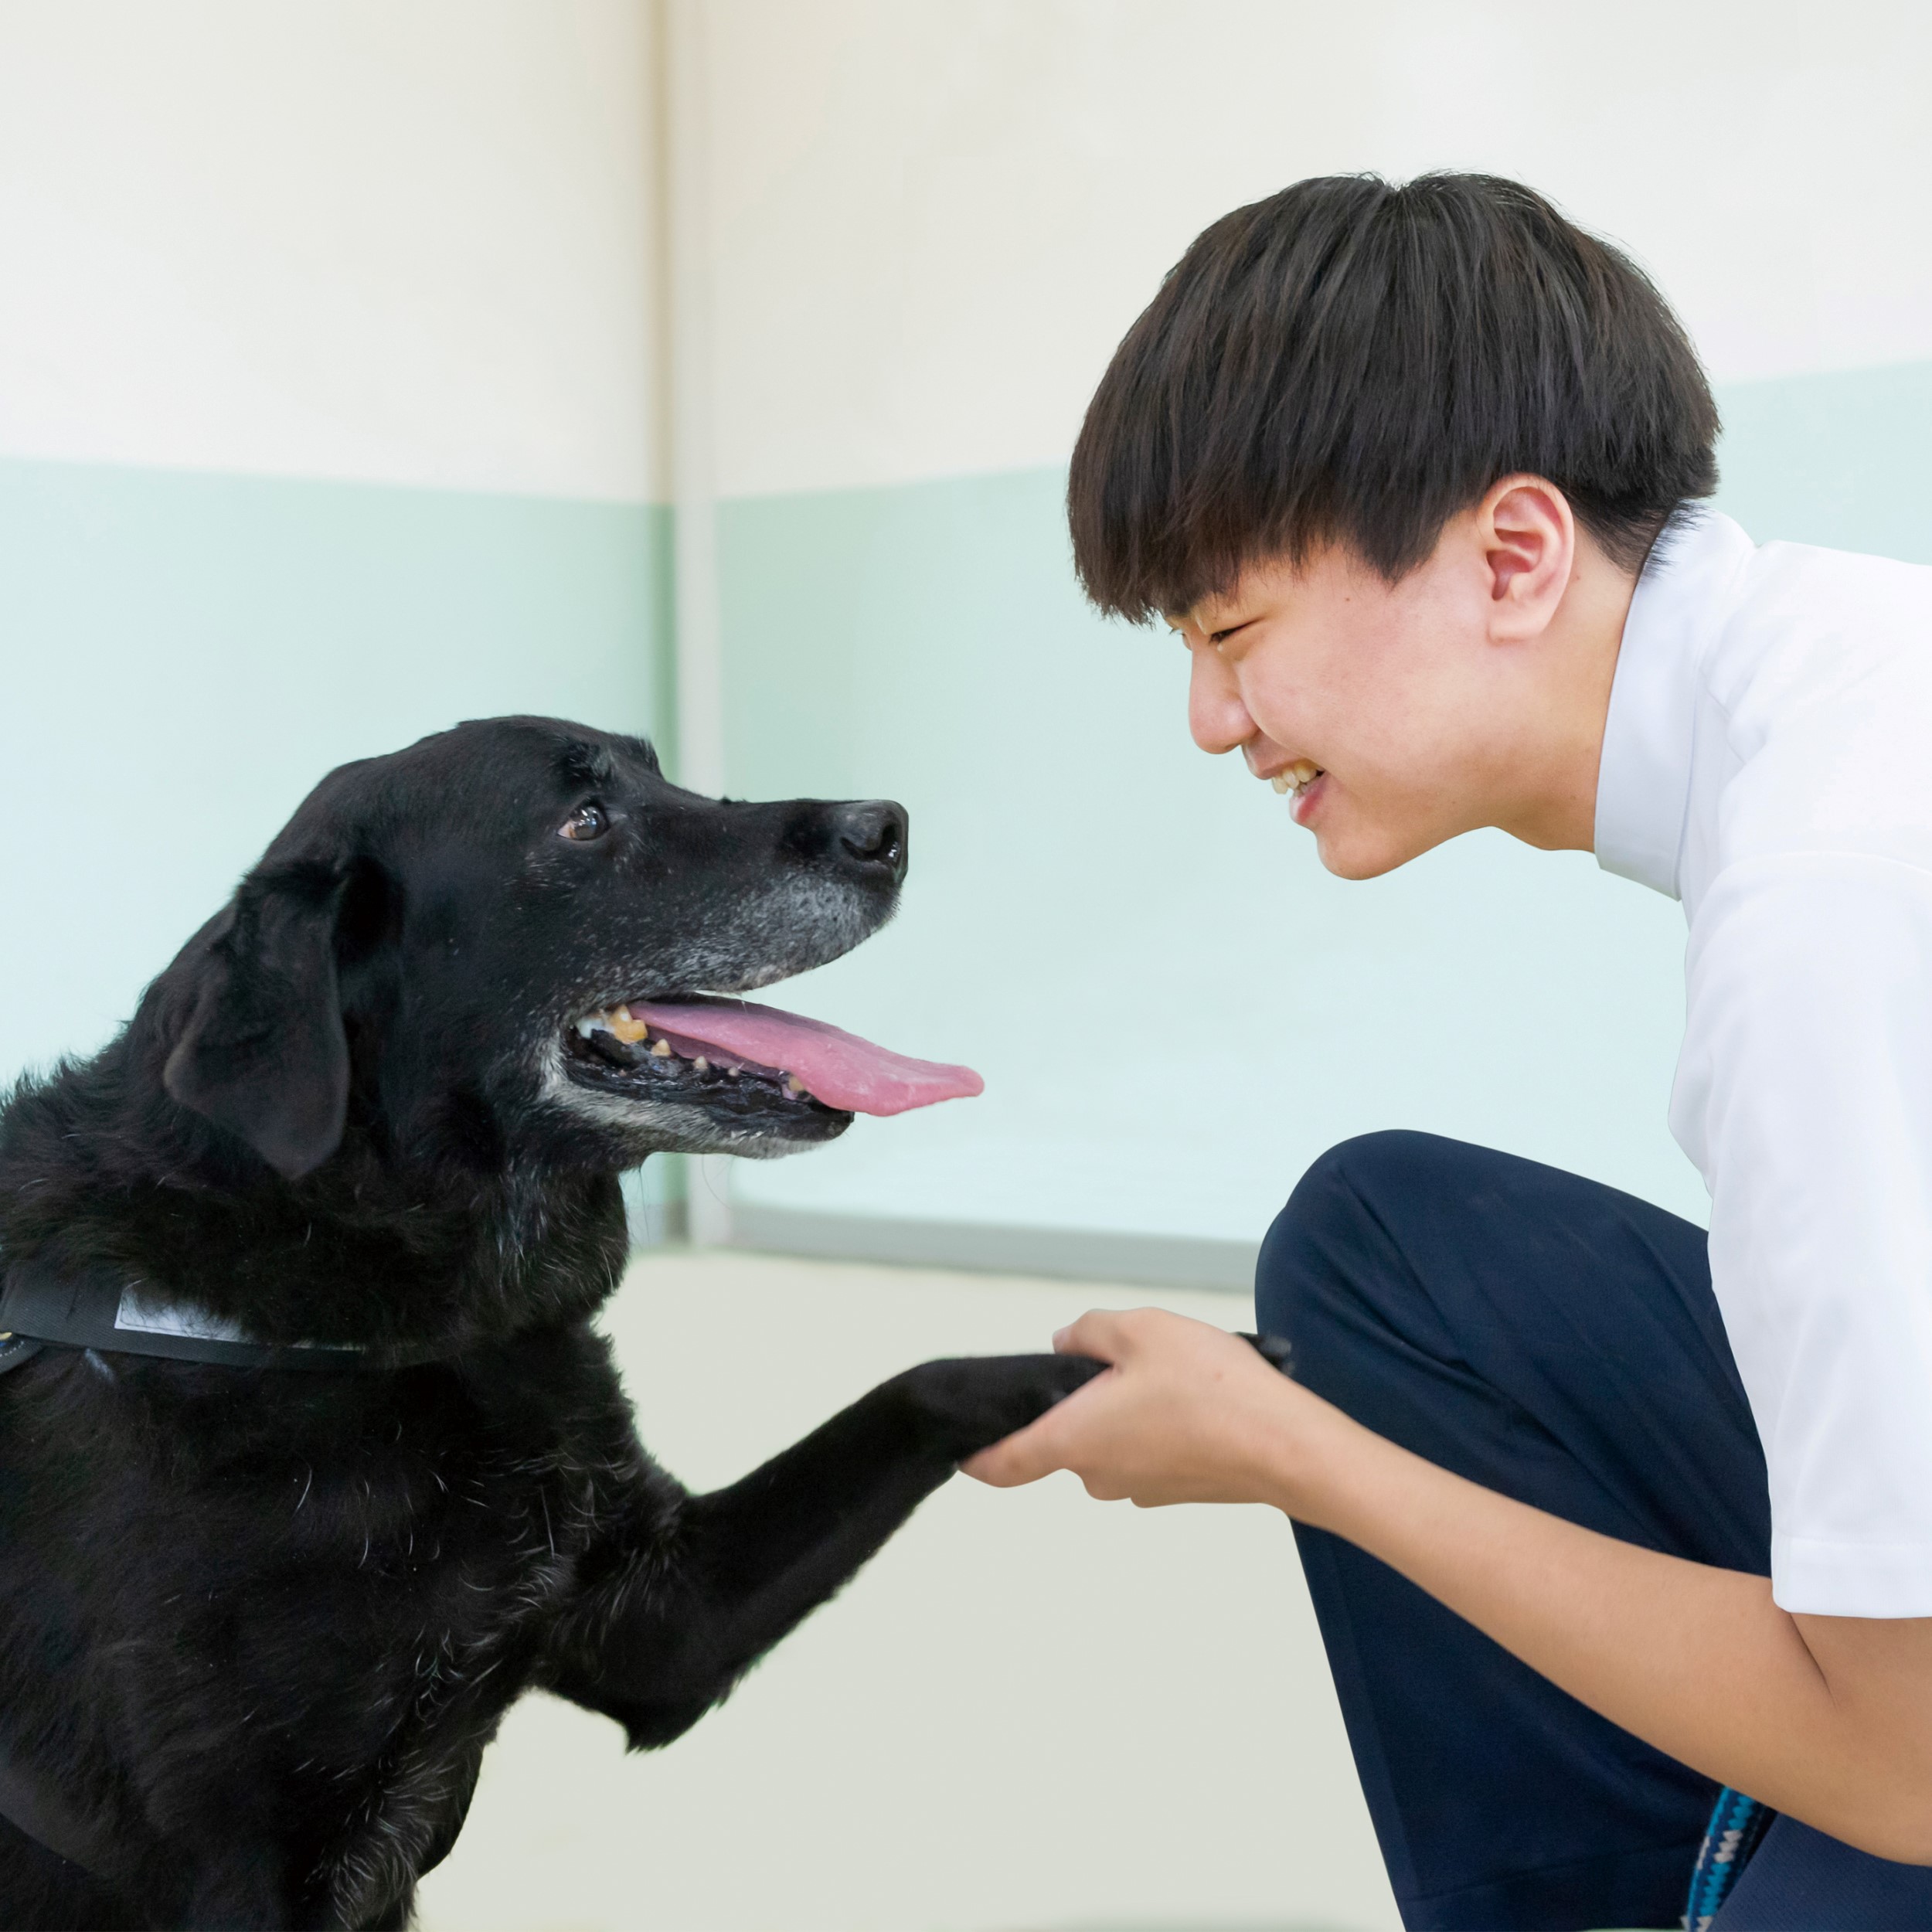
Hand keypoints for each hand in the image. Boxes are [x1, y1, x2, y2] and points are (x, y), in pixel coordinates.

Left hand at [961, 1307, 1310, 1506]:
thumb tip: (1066, 1341)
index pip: (1005, 1462)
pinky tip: (1195, 1398)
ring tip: (1172, 1373)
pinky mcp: (1176, 1490)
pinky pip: (1148, 1451)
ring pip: (1112, 1441)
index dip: (978, 1456)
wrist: (1287, 1446)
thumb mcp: (1140, 1329)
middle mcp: (1099, 1475)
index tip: (963, 1450)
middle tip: (1123, 1358)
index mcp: (1073, 1440)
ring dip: (1125, 1410)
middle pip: (1066, 1437)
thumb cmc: (1212, 1391)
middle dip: (1081, 1400)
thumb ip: (1090, 1330)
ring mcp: (1140, 1489)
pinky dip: (1158, 1426)